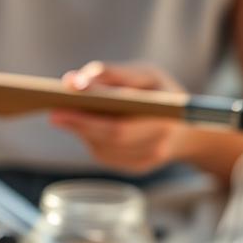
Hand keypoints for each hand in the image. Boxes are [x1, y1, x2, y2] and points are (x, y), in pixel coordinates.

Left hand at [50, 61, 191, 173]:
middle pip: (110, 136)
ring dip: (83, 131)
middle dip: (79, 122)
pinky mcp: (137, 168)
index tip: (68, 94)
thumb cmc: (161, 94)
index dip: (92, 109)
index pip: (120, 120)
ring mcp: (148, 159)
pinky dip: (92, 140)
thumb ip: (112, 74)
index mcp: (166, 115)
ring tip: (65, 116)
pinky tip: (86, 127)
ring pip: (103, 148)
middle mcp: (159, 142)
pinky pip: (105, 155)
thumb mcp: (145, 75)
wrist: (187, 130)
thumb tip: (73, 81)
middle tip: (54, 112)